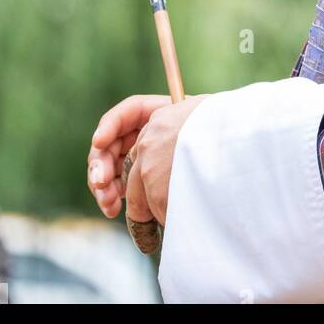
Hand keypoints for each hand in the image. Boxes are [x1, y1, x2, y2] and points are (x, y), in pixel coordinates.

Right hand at [87, 94, 207, 224]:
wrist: (224, 169)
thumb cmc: (210, 145)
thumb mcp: (191, 135)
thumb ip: (164, 137)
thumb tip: (140, 148)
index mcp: (158, 115)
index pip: (126, 115)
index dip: (109, 126)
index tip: (99, 141)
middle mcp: (144, 135)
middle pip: (111, 142)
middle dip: (101, 162)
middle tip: (101, 182)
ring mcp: (138, 157)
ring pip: (108, 166)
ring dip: (102, 183)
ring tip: (108, 202)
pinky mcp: (137, 181)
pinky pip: (115, 185)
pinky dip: (110, 196)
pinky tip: (112, 209)